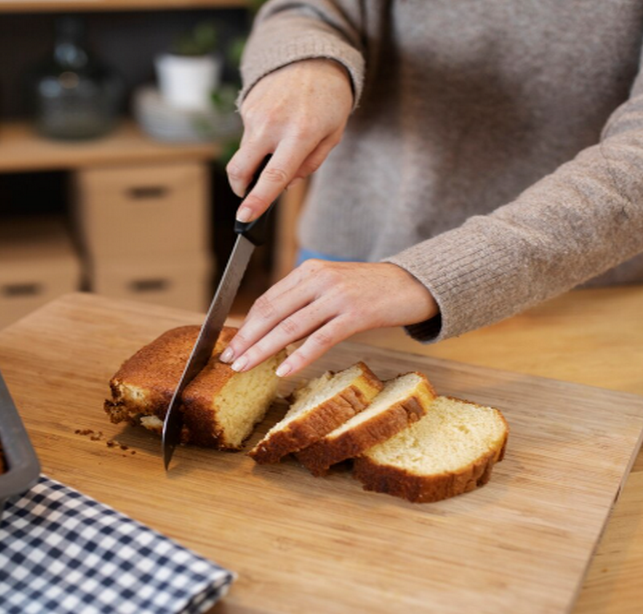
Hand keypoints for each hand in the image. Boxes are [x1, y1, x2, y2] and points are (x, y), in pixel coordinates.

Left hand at [220, 260, 440, 376]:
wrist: (414, 284)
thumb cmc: (372, 290)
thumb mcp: (333, 286)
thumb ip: (305, 300)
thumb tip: (273, 330)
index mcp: (309, 270)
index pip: (268, 299)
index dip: (246, 323)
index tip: (231, 343)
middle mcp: (319, 279)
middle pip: (272, 312)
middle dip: (246, 338)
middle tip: (228, 359)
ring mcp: (337, 296)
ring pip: (290, 327)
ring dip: (262, 349)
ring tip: (244, 367)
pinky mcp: (356, 314)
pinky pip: (320, 339)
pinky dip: (298, 356)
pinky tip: (283, 371)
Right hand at [228, 58, 352, 221]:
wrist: (312, 56)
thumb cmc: (329, 98)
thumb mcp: (333, 133)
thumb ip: (310, 164)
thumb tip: (285, 184)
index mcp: (300, 133)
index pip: (274, 176)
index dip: (258, 200)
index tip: (244, 217)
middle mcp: (273, 123)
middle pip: (241, 168)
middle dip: (240, 188)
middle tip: (248, 194)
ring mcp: (256, 114)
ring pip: (245, 152)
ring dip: (257, 157)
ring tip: (282, 138)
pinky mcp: (246, 106)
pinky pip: (248, 133)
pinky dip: (260, 137)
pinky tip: (277, 121)